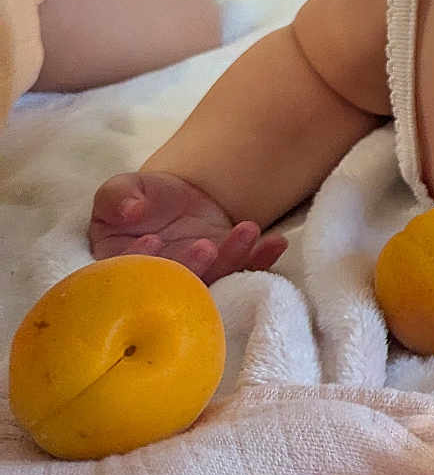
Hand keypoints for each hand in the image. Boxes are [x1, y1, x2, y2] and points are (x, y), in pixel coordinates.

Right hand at [88, 170, 288, 283]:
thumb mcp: (121, 189)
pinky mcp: (226, 271)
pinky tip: (275, 242)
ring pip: (215, 279)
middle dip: (191, 268)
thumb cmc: (139, 197)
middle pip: (176, 286)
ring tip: (246, 229)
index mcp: (124, 270)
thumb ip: (118, 197)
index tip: (151, 241)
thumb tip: (129, 210)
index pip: (129, 275)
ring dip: (232, 259)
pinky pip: (246, 270)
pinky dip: (261, 258)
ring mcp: (197, 280)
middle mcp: (161, 285)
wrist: (177, 198)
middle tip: (205, 246)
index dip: (139, 262)